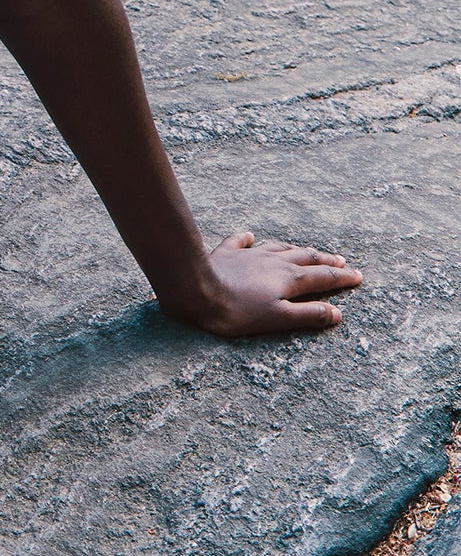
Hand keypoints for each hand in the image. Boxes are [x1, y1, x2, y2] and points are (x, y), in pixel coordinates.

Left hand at [166, 231, 362, 337]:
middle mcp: (274, 262)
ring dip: (297, 249)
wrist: (197, 289)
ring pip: (280, 248)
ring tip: (307, 250)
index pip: (324, 277)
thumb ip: (308, 315)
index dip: (343, 278)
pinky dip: (248, 239)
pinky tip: (250, 236)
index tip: (359, 277)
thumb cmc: (238, 311)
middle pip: (306, 258)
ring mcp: (250, 255)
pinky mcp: (226, 253)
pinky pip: (240, 242)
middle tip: (343, 260)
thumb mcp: (278, 319)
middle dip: (327, 260)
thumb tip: (337, 313)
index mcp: (290, 279)